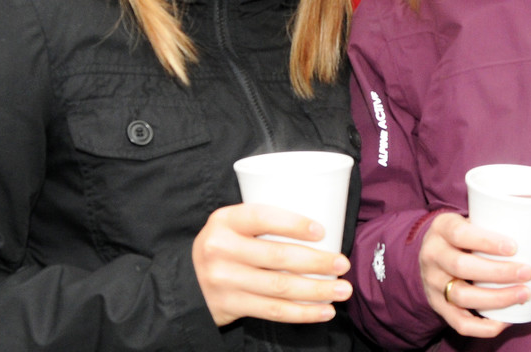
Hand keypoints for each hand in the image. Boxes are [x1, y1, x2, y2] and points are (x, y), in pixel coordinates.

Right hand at [192, 203, 352, 325]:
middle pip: (277, 256)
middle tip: (343, 263)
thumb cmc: (225, 244)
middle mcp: (221, 249)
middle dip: (317, 261)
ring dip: (317, 290)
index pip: (262, 217)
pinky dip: (302, 312)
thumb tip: (321, 224)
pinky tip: (324, 311)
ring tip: (343, 290)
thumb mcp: (232, 224)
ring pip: (279, 287)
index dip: (293, 224)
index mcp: (225, 220)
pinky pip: (273, 311)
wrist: (187, 281)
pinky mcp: (230, 306)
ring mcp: (224, 280)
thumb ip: (263, 221)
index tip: (322, 231)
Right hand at [419, 212, 530, 337]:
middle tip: (527, 272)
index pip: (459, 234)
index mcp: (440, 229)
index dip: (486, 241)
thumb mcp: (467, 220)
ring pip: (462, 296)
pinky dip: (484, 326)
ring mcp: (432, 283)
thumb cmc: (462, 234)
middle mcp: (432, 255)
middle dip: (498, 272)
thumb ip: (490, 224)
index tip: (514, 247)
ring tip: (523, 294)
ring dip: (497, 298)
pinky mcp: (438, 305)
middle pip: (461, 267)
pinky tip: (505, 320)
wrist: (432, 251)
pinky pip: (459, 323)